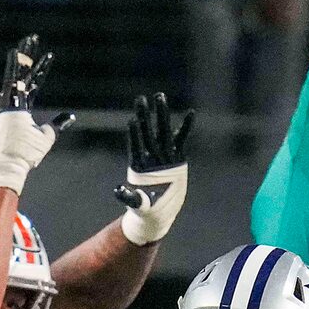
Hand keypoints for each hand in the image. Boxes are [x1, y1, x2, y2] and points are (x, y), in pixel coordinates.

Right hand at [0, 33, 73, 193]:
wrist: (11, 163)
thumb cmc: (26, 154)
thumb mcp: (47, 136)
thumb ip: (58, 124)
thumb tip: (71, 116)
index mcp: (21, 110)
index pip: (33, 85)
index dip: (41, 70)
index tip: (49, 56)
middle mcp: (14, 103)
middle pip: (24, 74)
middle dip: (29, 56)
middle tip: (33, 38)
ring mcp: (9, 104)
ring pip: (17, 75)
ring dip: (24, 57)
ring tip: (29, 40)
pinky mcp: (6, 106)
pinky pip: (11, 83)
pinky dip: (13, 67)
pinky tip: (16, 52)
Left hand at [116, 89, 191, 245]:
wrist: (159, 212)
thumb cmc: (146, 209)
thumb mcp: (137, 204)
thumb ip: (129, 197)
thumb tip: (117, 190)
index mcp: (139, 167)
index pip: (136, 147)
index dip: (135, 135)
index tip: (132, 121)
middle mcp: (151, 158)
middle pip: (148, 133)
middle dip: (145, 116)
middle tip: (141, 99)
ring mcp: (164, 156)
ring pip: (163, 131)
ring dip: (162, 114)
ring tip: (160, 96)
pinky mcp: (176, 158)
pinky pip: (181, 139)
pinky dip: (185, 127)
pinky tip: (190, 113)